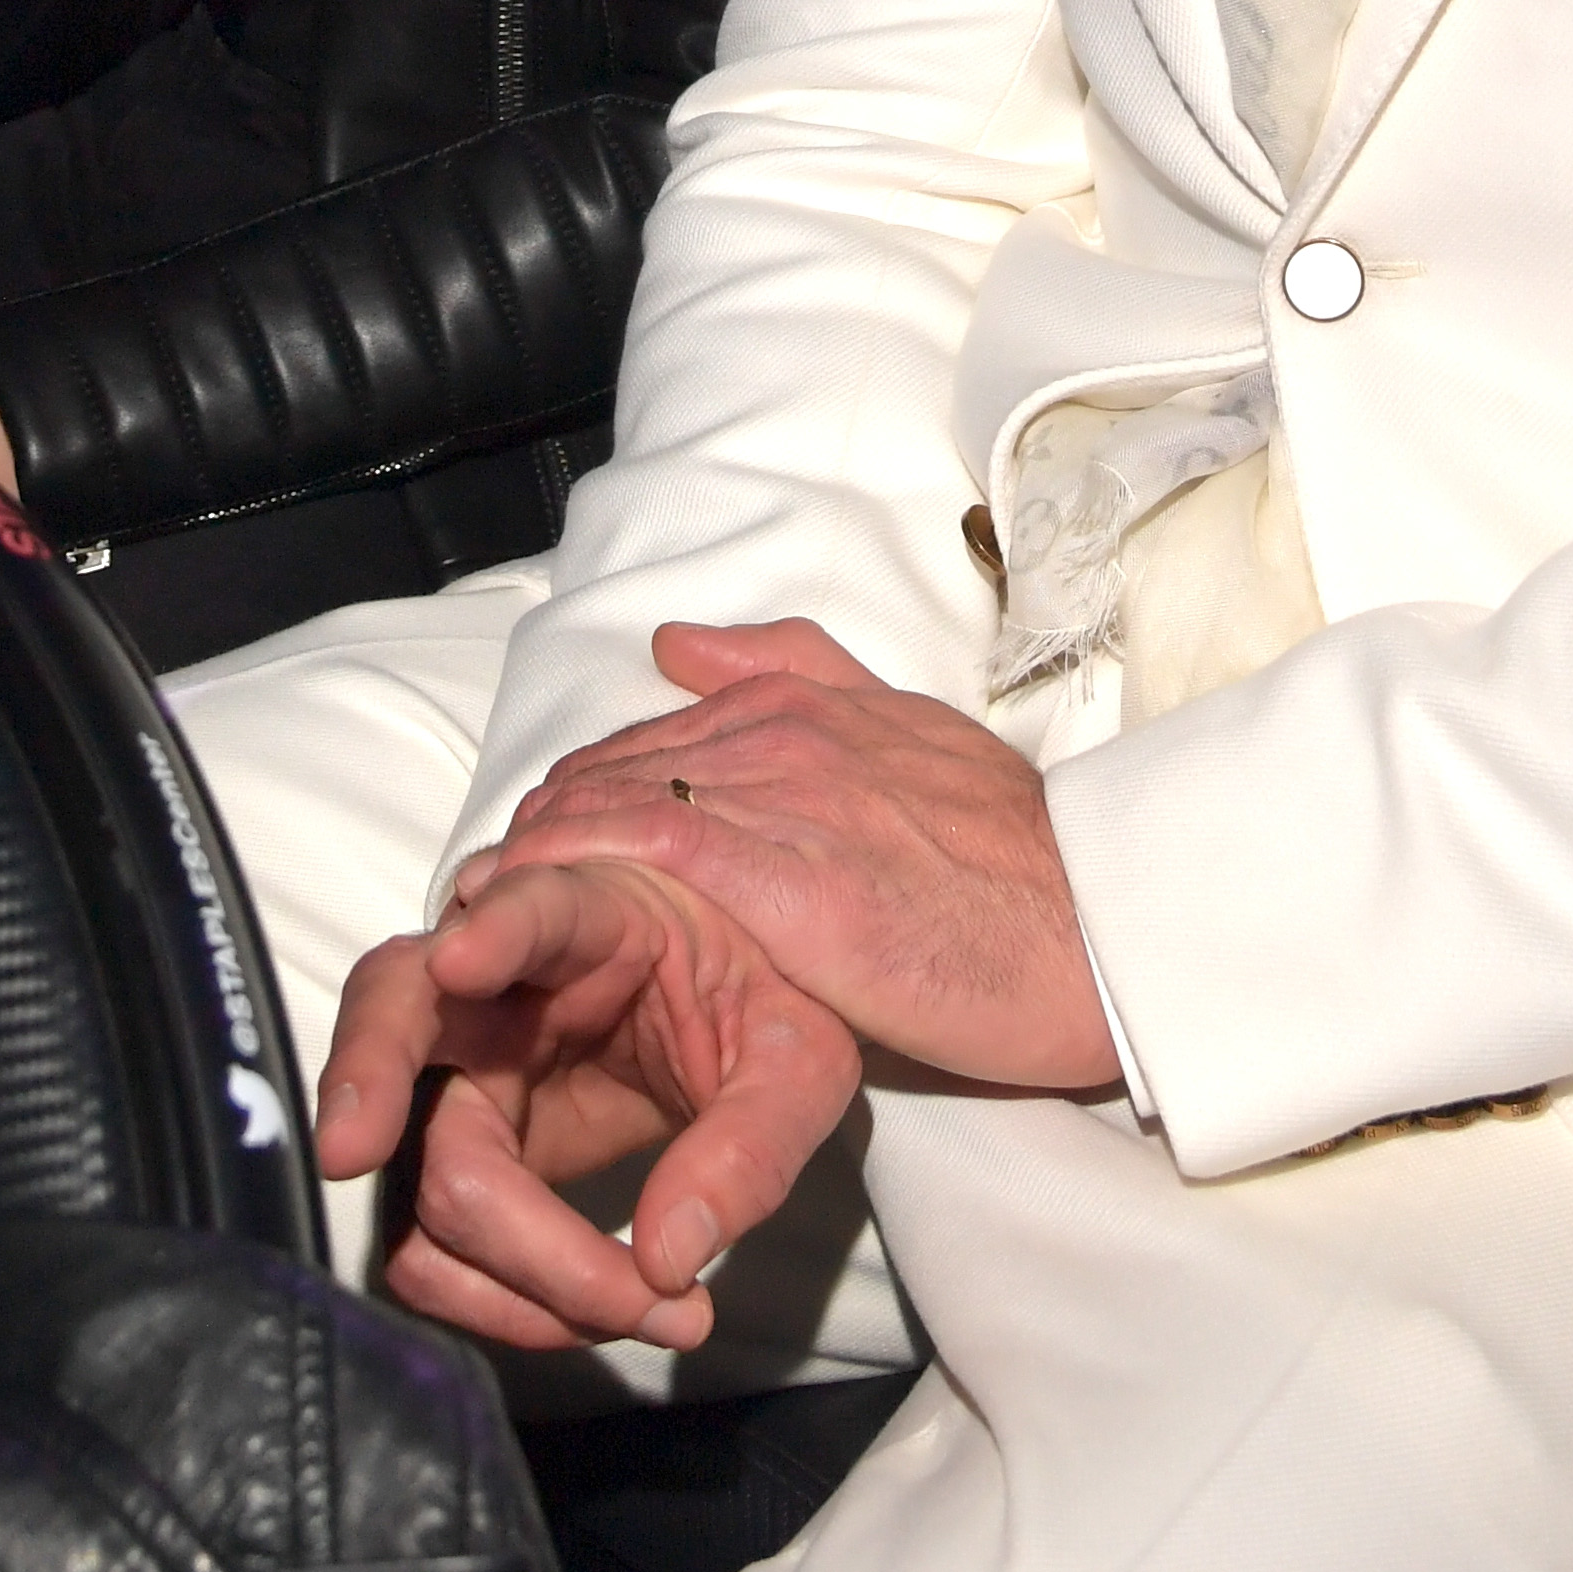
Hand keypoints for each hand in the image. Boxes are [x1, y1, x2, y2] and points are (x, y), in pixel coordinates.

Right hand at [315, 860, 864, 1352]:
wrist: (730, 1019)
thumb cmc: (759, 1003)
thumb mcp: (800, 1058)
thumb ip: (752, 1144)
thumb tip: (671, 1258)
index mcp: (592, 914)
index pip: (533, 904)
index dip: (496, 929)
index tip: (463, 959)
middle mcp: (497, 983)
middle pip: (395, 1008)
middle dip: (367, 1077)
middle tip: (350, 1151)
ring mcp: (461, 1065)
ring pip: (409, 1158)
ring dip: (502, 1264)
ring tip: (639, 1307)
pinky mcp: (456, 1145)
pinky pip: (433, 1235)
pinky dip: (503, 1297)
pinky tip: (600, 1309)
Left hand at [480, 618, 1120, 1093]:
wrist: (1095, 930)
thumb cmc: (1017, 863)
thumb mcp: (916, 736)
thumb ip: (801, 675)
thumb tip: (678, 640)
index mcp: (811, 703)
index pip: (651, 731)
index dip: (582, 787)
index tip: (538, 842)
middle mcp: (784, 734)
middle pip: (613, 767)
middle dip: (539, 826)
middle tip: (484, 889)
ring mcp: (783, 799)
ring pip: (612, 800)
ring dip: (533, 852)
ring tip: (477, 910)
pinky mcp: (785, 877)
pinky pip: (644, 851)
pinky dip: (573, 871)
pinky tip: (523, 910)